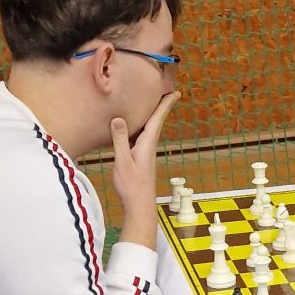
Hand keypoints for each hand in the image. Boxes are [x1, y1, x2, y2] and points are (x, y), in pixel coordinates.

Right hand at [111, 90, 179, 247]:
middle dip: (161, 104)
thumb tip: (118, 118)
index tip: (176, 92)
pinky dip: (141, 125)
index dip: (166, 104)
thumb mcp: (122, 161)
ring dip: (151, 114)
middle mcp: (149, 145)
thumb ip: (120, 140)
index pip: (158, 118)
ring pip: (149, 128)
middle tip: (166, 89)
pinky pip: (141, 135)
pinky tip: (134, 124)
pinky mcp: (141, 157)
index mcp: (147, 143)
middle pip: (156, 120)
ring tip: (151, 101)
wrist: (139, 205)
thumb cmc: (132, 186)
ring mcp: (146, 151)